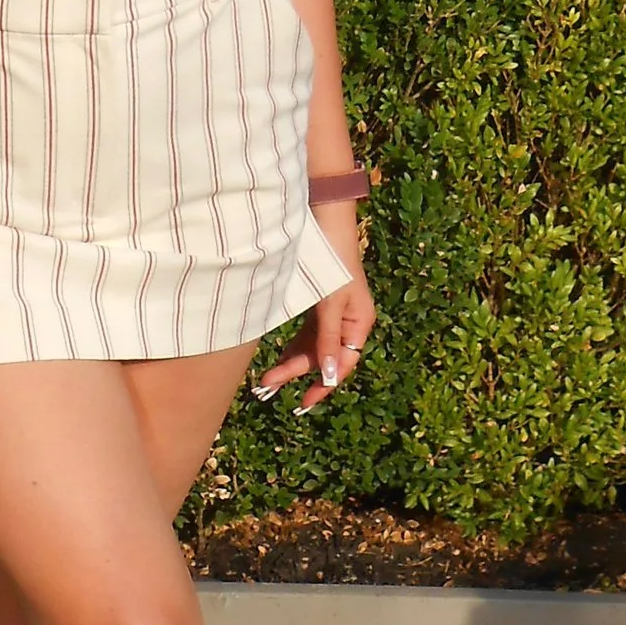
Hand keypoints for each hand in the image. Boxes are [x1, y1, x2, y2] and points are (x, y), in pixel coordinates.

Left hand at [254, 206, 375, 412]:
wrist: (324, 220)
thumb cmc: (333, 260)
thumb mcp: (331, 303)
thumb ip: (328, 339)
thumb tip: (329, 376)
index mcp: (359, 324)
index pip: (342, 365)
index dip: (323, 386)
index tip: (303, 403)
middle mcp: (348, 322)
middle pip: (322, 358)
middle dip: (296, 373)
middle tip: (266, 386)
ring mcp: (333, 313)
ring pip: (312, 347)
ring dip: (291, 362)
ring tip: (266, 379)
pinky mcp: (318, 304)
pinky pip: (306, 333)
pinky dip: (292, 346)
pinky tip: (277, 357)